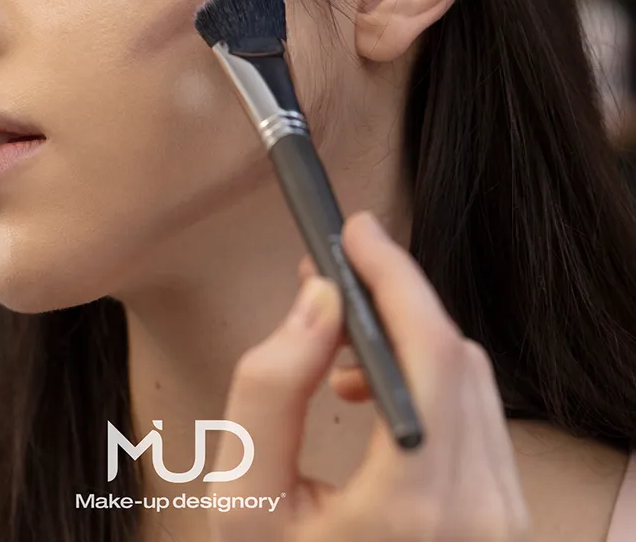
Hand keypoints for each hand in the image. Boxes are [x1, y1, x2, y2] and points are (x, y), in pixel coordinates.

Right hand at [208, 211, 530, 541]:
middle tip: (330, 278)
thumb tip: (319, 299)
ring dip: (407, 338)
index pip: (429, 351)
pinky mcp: (502, 516)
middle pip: (453, 352)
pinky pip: (476, 414)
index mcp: (416, 504)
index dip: (393, 277)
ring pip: (470, 377)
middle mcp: (481, 511)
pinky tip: (369, 392)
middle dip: (391, 297)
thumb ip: (270, 386)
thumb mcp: (244, 494)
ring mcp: (501, 518)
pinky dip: (427, 378)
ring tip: (336, 345)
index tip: (355, 232)